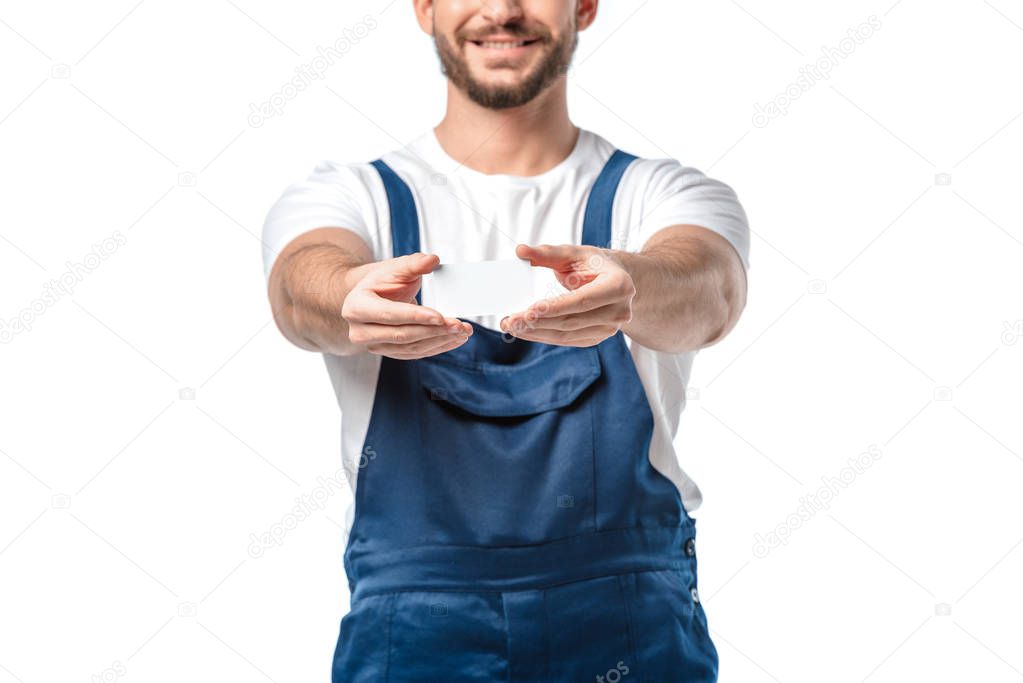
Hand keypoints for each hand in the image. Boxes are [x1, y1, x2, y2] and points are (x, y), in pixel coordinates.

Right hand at [341, 252, 472, 358]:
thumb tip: (432, 260)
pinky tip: (453, 339)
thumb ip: (413, 264)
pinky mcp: (389, 352)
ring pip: (411, 348)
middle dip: (434, 331)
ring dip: (440, 341)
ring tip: (462, 332)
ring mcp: (374, 346)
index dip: (416, 316)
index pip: (389, 314)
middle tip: (458, 325)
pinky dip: (437, 346)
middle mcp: (361, 331)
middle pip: (402, 335)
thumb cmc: (382, 282)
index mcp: (356, 307)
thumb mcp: (395, 268)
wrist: (371, 297)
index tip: (440, 316)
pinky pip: (416, 353)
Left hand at [500, 244, 634, 346]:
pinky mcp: (597, 338)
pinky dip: (544, 336)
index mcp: (619, 286)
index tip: (529, 310)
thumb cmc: (594, 264)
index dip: (555, 307)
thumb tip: (521, 251)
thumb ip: (547, 252)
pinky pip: (567, 340)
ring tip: (511, 326)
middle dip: (538, 322)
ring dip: (536, 332)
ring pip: (567, 335)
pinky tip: (525, 330)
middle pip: (572, 321)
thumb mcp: (574, 253)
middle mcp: (619, 311)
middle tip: (510, 320)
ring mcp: (610, 329)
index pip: (582, 300)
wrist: (615, 281)